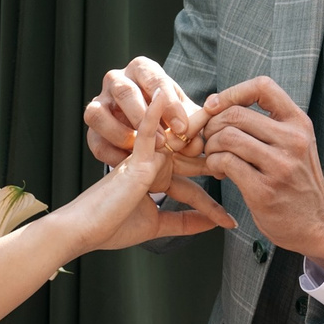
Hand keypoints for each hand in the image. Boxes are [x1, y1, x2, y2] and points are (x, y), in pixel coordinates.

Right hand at [63, 86, 232, 251]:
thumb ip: (184, 222)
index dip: (213, 188)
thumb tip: (213, 224)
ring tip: (217, 115)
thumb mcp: (157, 226)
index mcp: (158, 177)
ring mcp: (145, 157)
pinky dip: (155, 112)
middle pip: (190, 151)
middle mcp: (154, 163)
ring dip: (195, 126)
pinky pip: (147, 128)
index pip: (193, 180)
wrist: (86, 231)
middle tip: (237, 138)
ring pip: (174, 135)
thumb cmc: (113, 227)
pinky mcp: (134, 155)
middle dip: (211, 147)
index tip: (233, 204)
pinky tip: (165, 93)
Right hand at [85, 58, 197, 168]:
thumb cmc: (168, 115)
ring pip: (97, 113)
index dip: (168, 104)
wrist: (150, 127)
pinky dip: (111, 153)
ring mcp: (99, 102)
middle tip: (162, 141)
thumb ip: (193, 127)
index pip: (153, 79)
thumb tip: (195, 144)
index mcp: (142, 69)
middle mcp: (117, 80)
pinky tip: (129, 161)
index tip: (182, 128)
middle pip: (123, 91)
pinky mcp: (92, 127)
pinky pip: (94, 139)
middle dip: (143, 118)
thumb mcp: (184, 115)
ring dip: (120, 133)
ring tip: (140, 149)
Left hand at [195, 76, 323, 268]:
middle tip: (211, 140)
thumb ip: (268, 124)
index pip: (263, 87)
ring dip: (212, 147)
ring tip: (216, 158)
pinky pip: (226, 163)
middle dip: (213, 125)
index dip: (232, 92)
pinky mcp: (264, 190)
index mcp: (298, 124)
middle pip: (236, 114)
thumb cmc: (297, 181)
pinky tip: (220, 172)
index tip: (217, 107)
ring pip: (227, 137)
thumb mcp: (295, 144)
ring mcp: (280, 165)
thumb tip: (219, 104)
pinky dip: (214, 164)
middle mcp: (292, 140)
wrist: (318, 222)